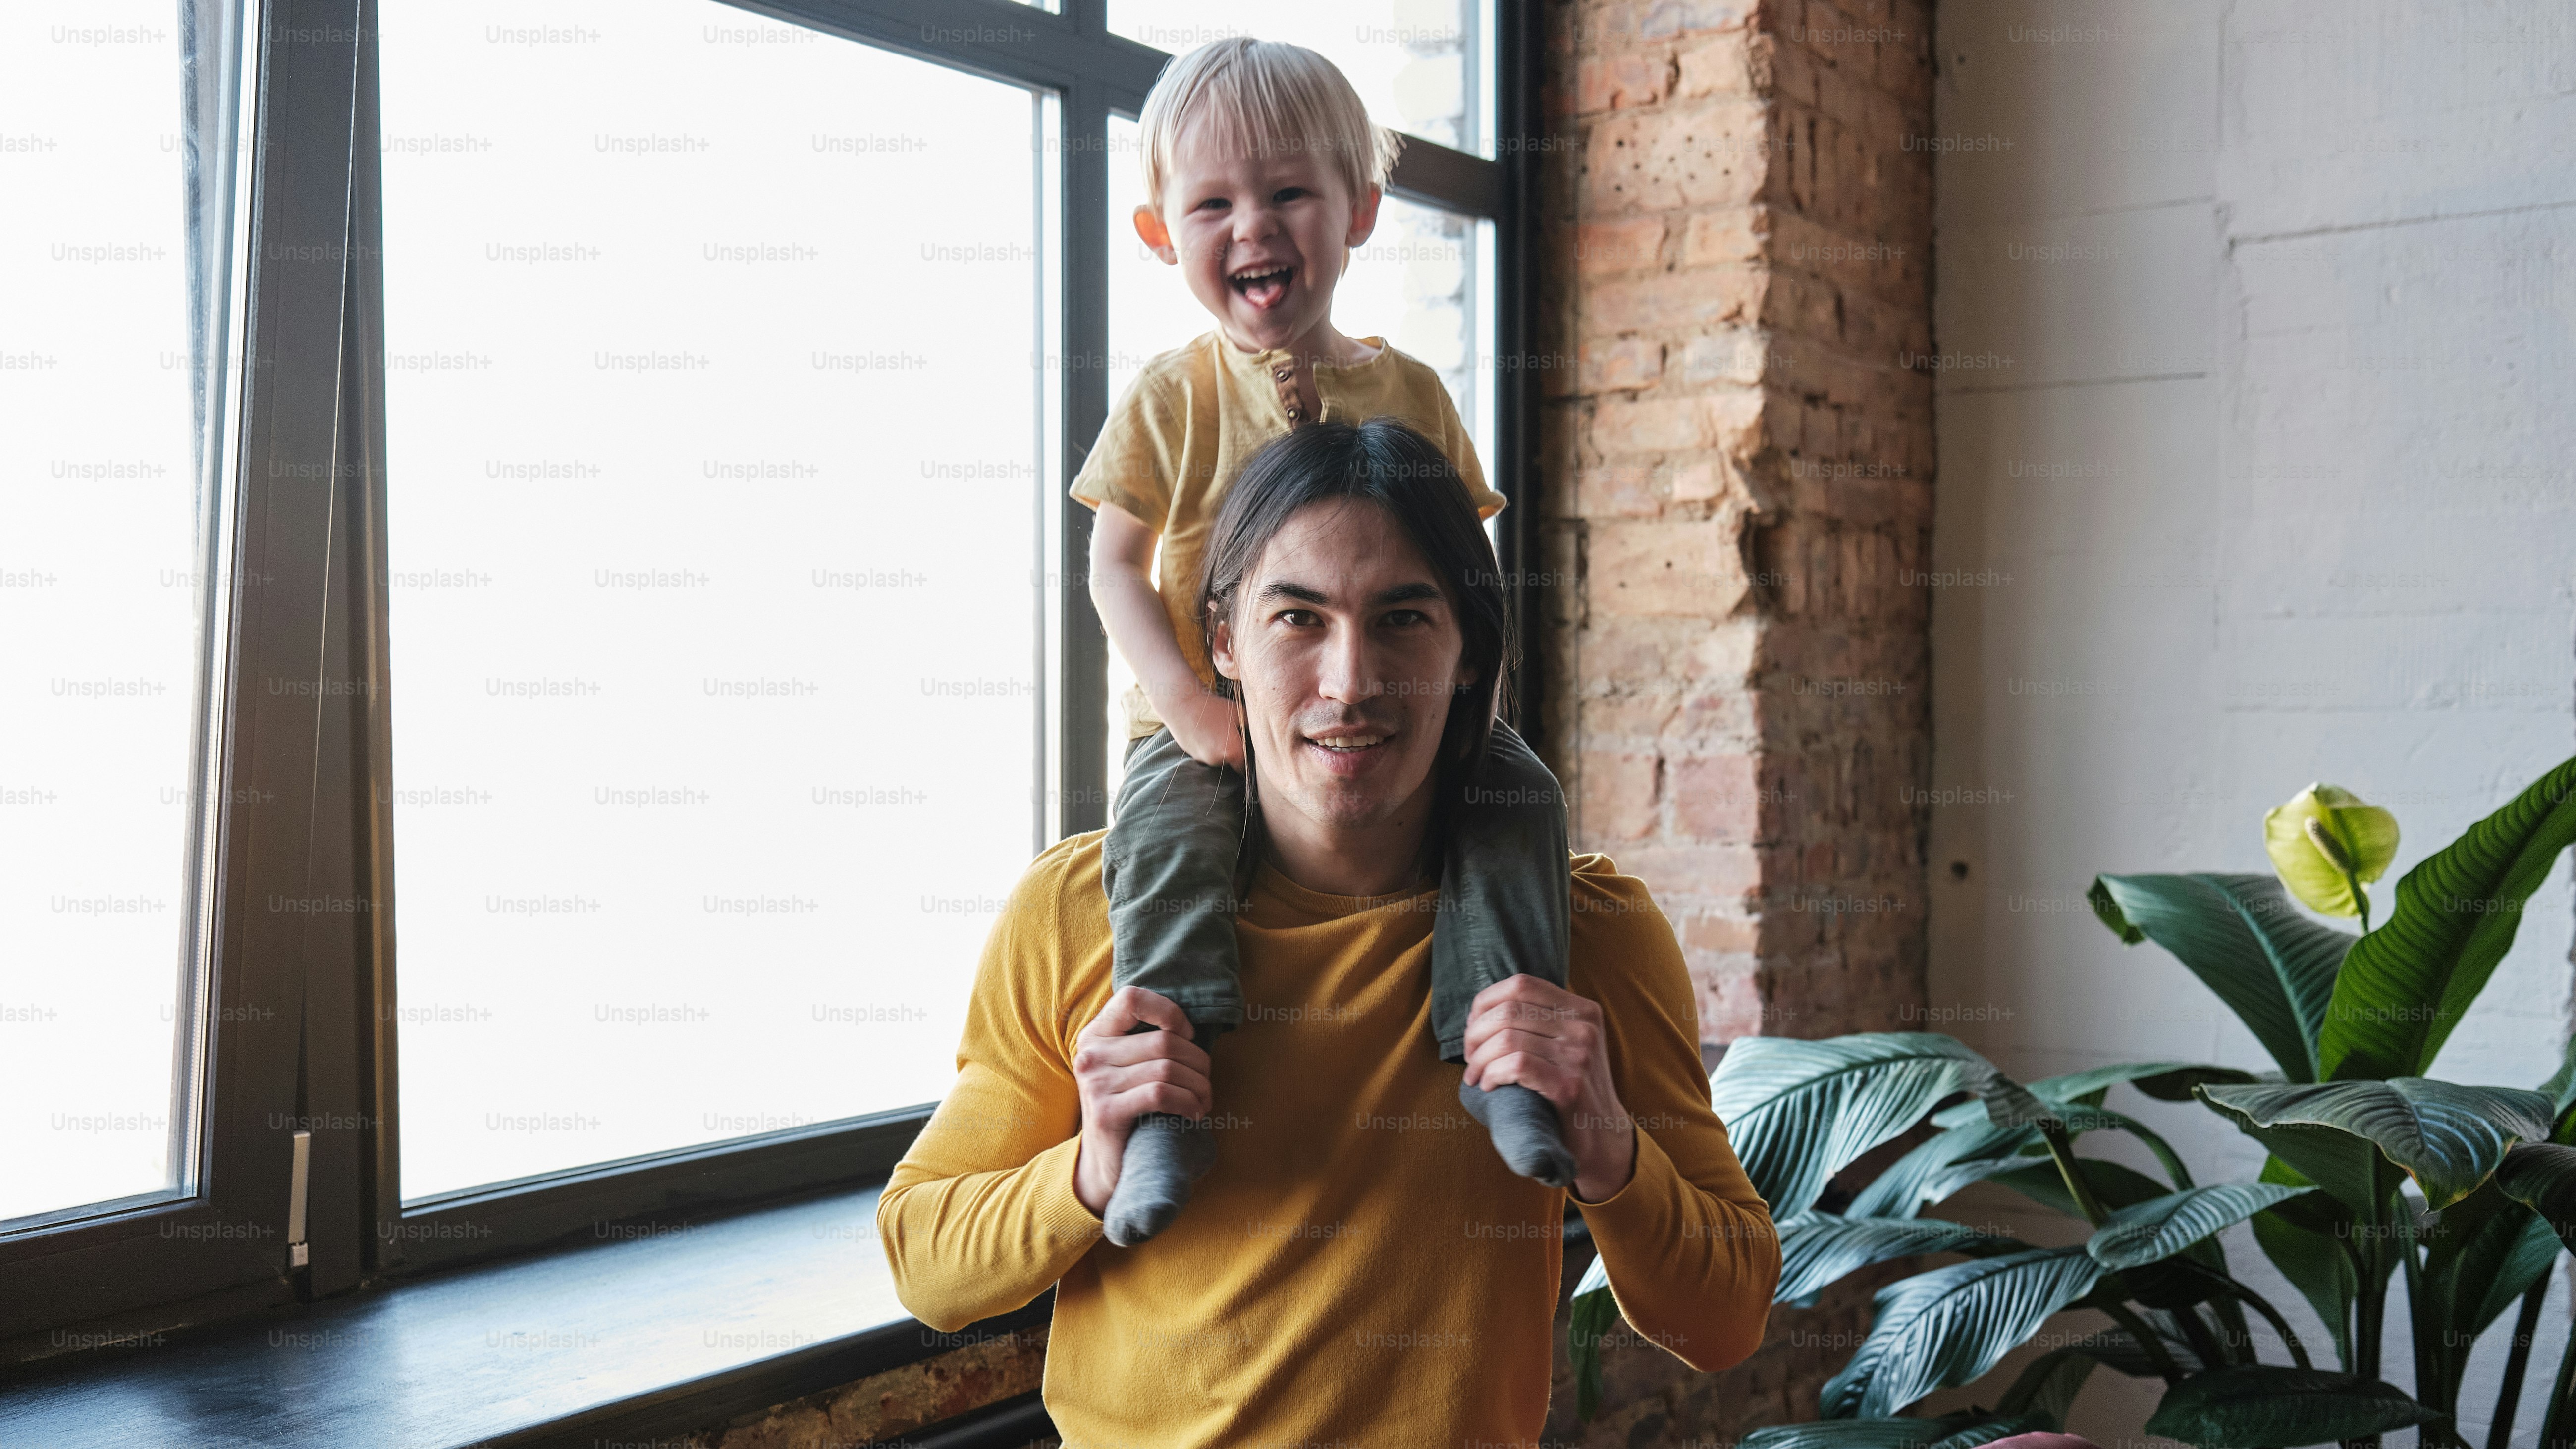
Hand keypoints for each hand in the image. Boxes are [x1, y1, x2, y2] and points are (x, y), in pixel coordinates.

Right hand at [1069, 988, 1212, 1214]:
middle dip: (1198, 1061)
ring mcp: (1096, 1084)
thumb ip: (1146, 1041)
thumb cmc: (1129, 1107)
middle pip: (1163, 1041)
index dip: (1169, 1012)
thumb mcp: (1127, 1067)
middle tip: (1205, 1081)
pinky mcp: (1107, 1113)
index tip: (1187, 1036)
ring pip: (1167, 1069)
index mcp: (1095, 1035)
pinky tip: (1195, 1113)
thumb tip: (1193, 1030)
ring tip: (1204, 1100)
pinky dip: (1188, 1102)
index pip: (1132, 997)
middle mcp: (1090, 1055)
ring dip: (1199, 1086)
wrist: (1105, 1164)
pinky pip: (1161, 1094)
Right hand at [1161, 685, 1244, 769]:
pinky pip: (1204, 754)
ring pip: (1217, 759)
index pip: (1245, 768)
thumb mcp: (1238, 712)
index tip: (1247, 752)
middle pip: (1230, 762)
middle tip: (1230, 734)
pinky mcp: (1192, 755)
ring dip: (1218, 750)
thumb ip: (1252, 726)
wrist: (1181, 704)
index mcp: (1233, 753)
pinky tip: (1205, 731)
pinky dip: (1206, 746)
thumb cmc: (1213, 707)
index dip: (1247, 760)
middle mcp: (1218, 761)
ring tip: (1215, 730)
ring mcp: (1203, 759)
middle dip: (1232, 752)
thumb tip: (1261, 734)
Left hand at [1462, 976, 1634, 1201]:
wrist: (1602, 1137)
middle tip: (1470, 1056)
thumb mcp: (1566, 1042)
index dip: (1486, 1001)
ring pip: (1507, 1038)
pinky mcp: (1569, 1086)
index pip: (1522, 984)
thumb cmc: (1570, 1087)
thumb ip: (1538, 1020)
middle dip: (1476, 1033)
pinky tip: (1489, 1086)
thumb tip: (1480, 1010)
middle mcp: (1584, 1027)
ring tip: (1475, 1075)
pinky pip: (1516, 1065)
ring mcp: (1579, 1056)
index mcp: (1583, 1009)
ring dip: (1479, 1059)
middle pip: (1509, 1011)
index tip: (1473, 1025)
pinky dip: (1492, 1074)